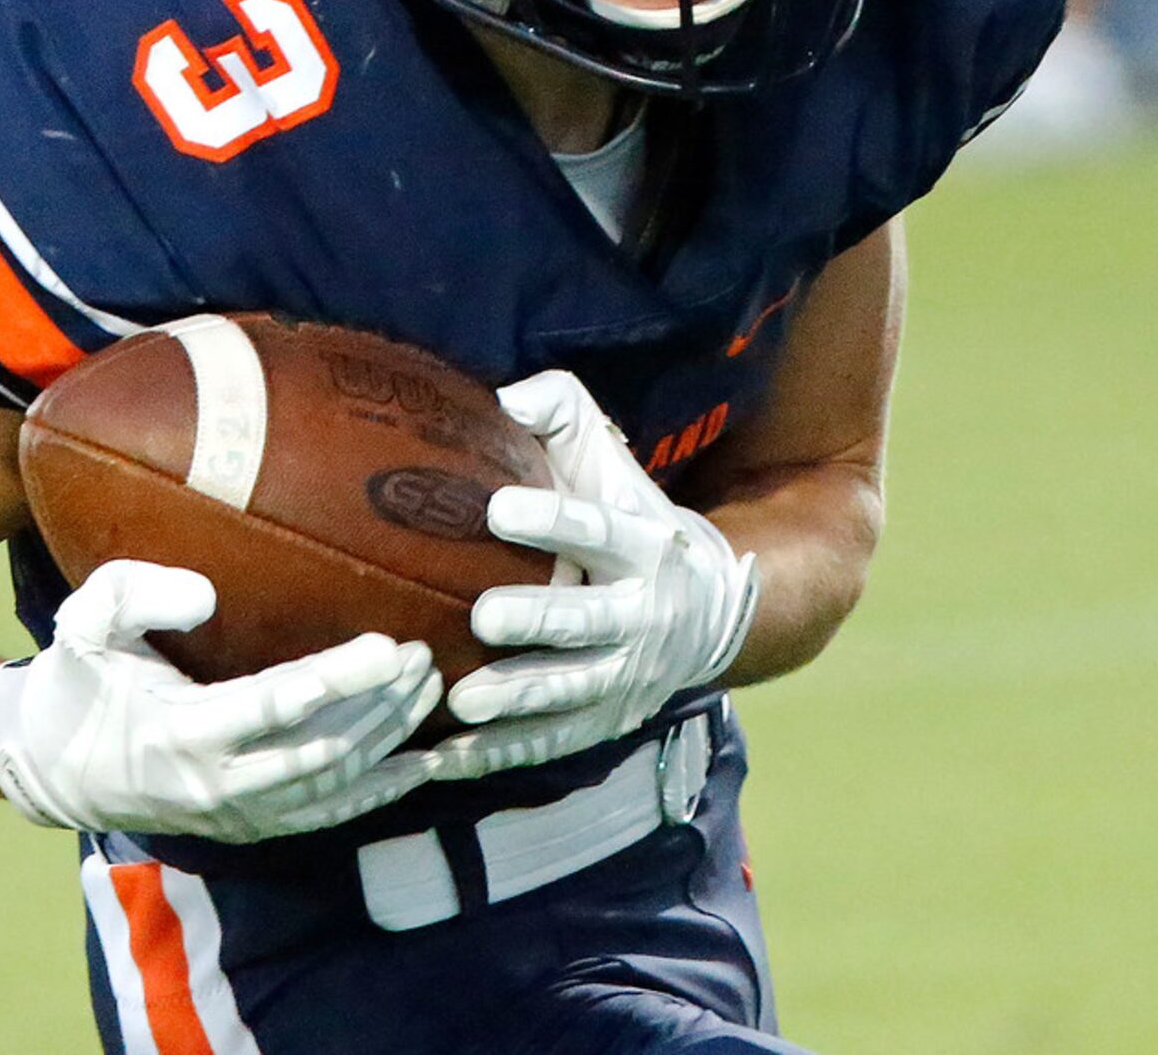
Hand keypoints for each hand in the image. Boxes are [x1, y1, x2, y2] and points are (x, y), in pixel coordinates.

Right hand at [0, 559, 440, 840]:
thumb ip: (135, 593)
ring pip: (332, 784)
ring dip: (389, 740)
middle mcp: (216, 783)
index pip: (276, 704)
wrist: (52, 766)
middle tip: (426, 657)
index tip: (388, 644)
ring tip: (431, 688)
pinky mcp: (249, 826)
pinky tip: (423, 765)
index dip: (338, 677)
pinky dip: (378, 793)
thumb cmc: (78, 679)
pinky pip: (325, 816)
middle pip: (322, 750)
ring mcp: (236, 813)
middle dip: (382, 707)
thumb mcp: (87, 623)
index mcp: (181, 730)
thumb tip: (206, 595)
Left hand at [427, 371, 756, 780]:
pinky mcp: (605, 721)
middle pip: (585, 621)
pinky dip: (501, 754)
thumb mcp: (611, 463)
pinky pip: (551, 743)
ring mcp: (623, 677)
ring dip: (516, 699)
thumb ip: (566, 415)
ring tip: (461, 699)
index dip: (552, 521)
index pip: (596, 529)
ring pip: (569, 693)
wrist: (710, 610)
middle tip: (483, 615)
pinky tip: (447, 760)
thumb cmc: (631, 517)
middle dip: (537, 621)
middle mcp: (640, 616)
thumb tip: (507, 398)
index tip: (499, 508)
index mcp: (642, 544)